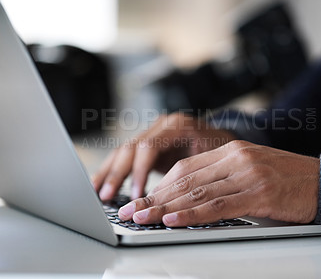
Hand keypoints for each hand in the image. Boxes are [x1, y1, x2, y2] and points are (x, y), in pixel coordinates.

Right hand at [92, 113, 235, 199]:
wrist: (221, 138)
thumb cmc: (219, 150)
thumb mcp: (209, 159)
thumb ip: (189, 173)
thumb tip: (167, 198)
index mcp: (177, 125)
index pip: (149, 147)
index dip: (140, 171)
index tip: (137, 194)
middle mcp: (162, 124)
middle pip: (131, 147)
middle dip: (117, 174)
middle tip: (106, 197)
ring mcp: (153, 131)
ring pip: (124, 150)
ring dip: (109, 172)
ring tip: (96, 192)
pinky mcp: (148, 141)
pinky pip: (127, 154)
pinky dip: (114, 169)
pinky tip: (101, 182)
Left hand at [118, 140, 319, 225]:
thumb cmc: (286, 179)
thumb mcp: (249, 171)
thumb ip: (220, 179)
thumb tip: (188, 197)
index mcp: (231, 151)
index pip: (186, 167)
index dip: (160, 184)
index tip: (142, 197)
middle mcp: (236, 158)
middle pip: (185, 178)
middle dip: (155, 196)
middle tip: (132, 209)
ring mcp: (247, 174)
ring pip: (197, 192)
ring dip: (166, 207)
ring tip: (143, 218)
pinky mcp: (259, 193)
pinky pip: (218, 205)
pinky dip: (193, 214)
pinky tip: (174, 220)